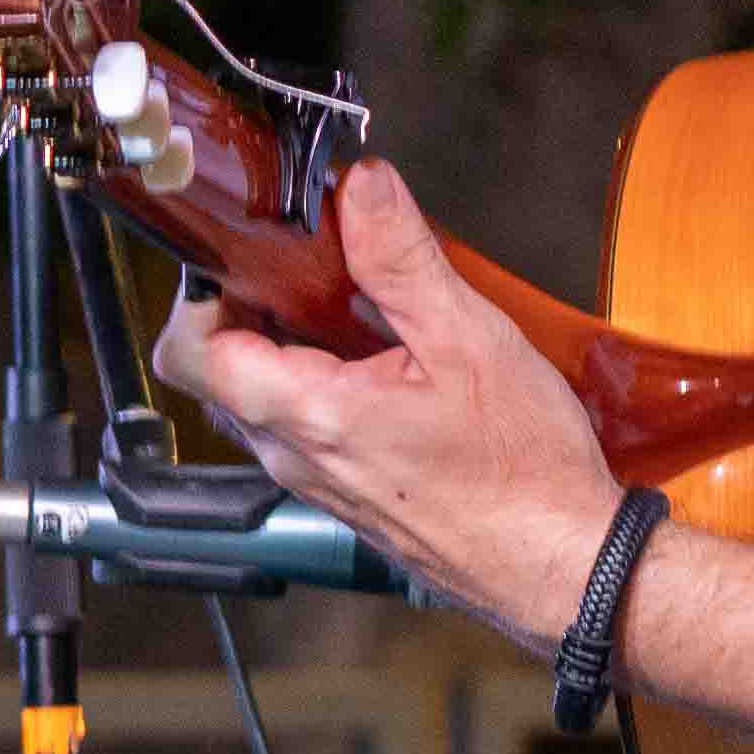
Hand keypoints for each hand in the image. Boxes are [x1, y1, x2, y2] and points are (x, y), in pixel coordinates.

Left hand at [152, 159, 621, 645]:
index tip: (248, 255)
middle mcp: (293, 457)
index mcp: (306, 414)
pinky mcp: (345, 495)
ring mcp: (315, 482)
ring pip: (262, 401)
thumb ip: (401, 258)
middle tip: (308, 270)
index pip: (191, 351)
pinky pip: (304, 430)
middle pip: (221, 372)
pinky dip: (322, 386)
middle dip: (250, 312)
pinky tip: (383, 364)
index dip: (205, 294)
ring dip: (290, 350)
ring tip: (355, 311)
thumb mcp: (468, 339)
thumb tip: (360, 188)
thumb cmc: (523, 471)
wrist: (561, 565)